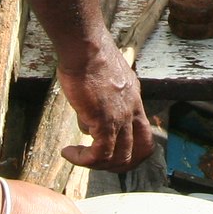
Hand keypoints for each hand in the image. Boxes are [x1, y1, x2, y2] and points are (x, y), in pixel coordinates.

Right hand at [58, 48, 153, 171]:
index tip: (111, 152)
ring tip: (78, 158)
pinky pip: (100, 153)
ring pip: (121, 157)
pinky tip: (68, 153)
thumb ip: (98, 105)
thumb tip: (87, 124)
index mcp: (134, 99)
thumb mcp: (100, 83)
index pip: (144, 133)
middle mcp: (132, 110)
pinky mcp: (105, 121)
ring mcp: (121, 117)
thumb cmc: (87, 58)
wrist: (85, 48)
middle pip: (141, 150)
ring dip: (98, 165)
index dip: (131, 149)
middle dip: (121, 164)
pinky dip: (84, 160)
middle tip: (97, 164)